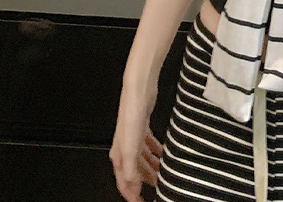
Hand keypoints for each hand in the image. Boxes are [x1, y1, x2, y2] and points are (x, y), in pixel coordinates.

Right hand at [109, 82, 163, 201]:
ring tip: (163, 174)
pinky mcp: (142, 127)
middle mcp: (124, 148)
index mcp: (118, 156)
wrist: (139, 90)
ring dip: (152, 168)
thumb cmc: (131, 115)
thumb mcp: (131, 148)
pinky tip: (163, 153)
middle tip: (157, 189)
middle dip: (144, 183)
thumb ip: (131, 170)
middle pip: (134, 172)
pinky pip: (149, 145)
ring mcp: (133, 137)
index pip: (123, 183)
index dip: (132, 196)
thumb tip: (133, 188)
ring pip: (142, 159)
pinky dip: (155, 152)